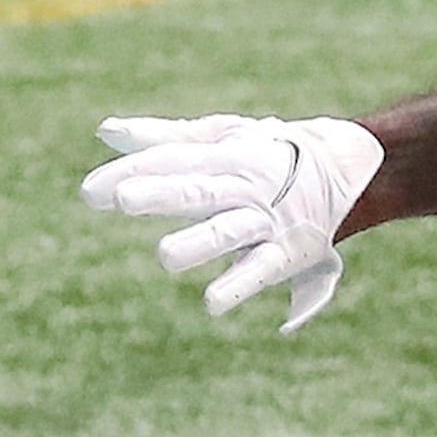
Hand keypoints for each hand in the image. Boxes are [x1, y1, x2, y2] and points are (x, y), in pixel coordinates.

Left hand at [80, 114, 384, 329]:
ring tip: (166, 256)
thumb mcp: (221, 136)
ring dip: (199, 243)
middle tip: (122, 200)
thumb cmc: (267, 152)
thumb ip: (163, 139)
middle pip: (198, 190)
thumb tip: (106, 132)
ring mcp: (266, 220)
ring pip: (229, 231)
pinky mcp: (286, 253)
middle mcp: (245, 185)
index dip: (134, 173)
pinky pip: (261, 270)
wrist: (345, 164)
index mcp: (225, 155)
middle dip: (161, 194)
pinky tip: (211, 304)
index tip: (91, 192)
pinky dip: (239, 286)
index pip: (174, 161)